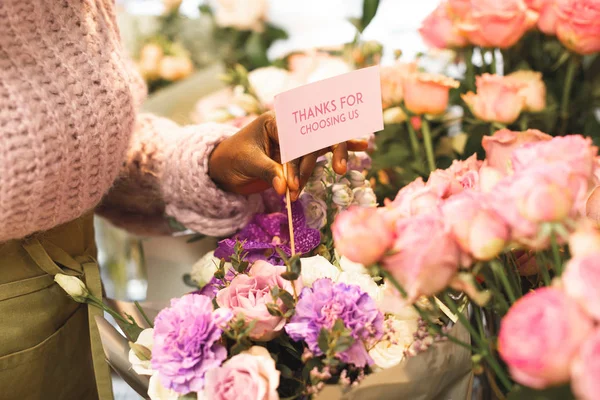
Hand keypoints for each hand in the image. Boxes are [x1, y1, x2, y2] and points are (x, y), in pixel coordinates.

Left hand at [209, 111, 367, 199]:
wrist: (226, 167)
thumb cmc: (233, 159)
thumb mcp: (248, 163)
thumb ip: (268, 172)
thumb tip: (284, 187)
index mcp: (274, 122)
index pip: (293, 135)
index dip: (295, 159)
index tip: (289, 183)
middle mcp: (289, 127)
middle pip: (314, 136)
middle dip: (318, 158)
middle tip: (328, 173)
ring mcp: (297, 139)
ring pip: (322, 144)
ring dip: (330, 159)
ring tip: (339, 171)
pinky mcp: (302, 153)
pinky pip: (324, 150)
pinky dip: (341, 150)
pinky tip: (362, 146)